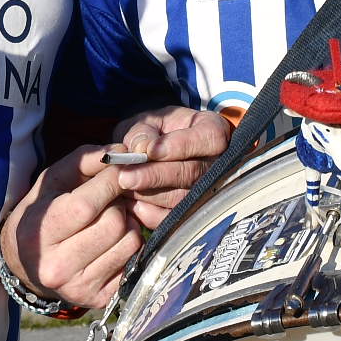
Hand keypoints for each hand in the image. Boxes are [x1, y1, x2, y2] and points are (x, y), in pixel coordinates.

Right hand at [0, 106, 230, 312]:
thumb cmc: (40, 214)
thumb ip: (82, 162)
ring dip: (128, 224)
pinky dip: (129, 246)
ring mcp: (79, 287)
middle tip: (111, 199)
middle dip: (119, 204)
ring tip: (110, 220)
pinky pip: (134, 262)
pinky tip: (112, 242)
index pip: (88, 204)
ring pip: (130, 243)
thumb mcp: (50, 183)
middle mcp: (57, 267)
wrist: (24, 266)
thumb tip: (119, 151)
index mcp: (40, 234)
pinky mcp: (99, 300)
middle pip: (114, 224)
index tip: (119, 169)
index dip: (111, 181)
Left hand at [107, 104, 232, 230]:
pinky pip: (172, 218)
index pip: (209, 138)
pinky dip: (149, 213)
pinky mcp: (191, 213)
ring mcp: (208, 191)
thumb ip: (143, 132)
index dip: (180, 146)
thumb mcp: (147, 122)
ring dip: (148, 195)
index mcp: (213, 131)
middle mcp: (218, 163)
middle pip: (192, 173)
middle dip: (155, 176)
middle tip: (125, 177)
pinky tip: (130, 203)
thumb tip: (141, 149)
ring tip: (123, 186)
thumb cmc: (153, 133)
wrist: (152, 152)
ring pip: (182, 198)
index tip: (149, 151)